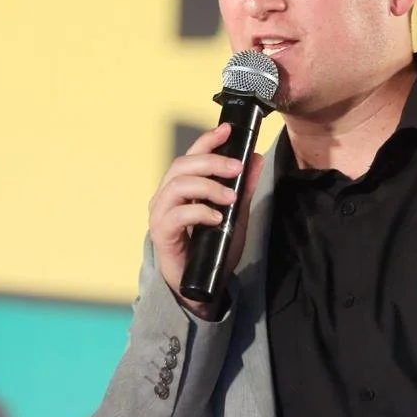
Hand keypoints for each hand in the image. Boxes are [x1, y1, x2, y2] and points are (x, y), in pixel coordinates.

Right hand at [148, 124, 263, 316]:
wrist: (201, 287)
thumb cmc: (212, 249)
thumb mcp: (235, 216)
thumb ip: (243, 189)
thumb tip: (255, 159)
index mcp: (181, 187)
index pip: (191, 155)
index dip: (207, 140)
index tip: (227, 130)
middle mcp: (166, 196)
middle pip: (182, 166)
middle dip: (212, 162)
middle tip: (236, 168)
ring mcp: (160, 214)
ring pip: (177, 186)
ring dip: (208, 187)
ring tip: (230, 197)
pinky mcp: (161, 234)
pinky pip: (176, 215)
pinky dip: (198, 212)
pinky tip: (216, 217)